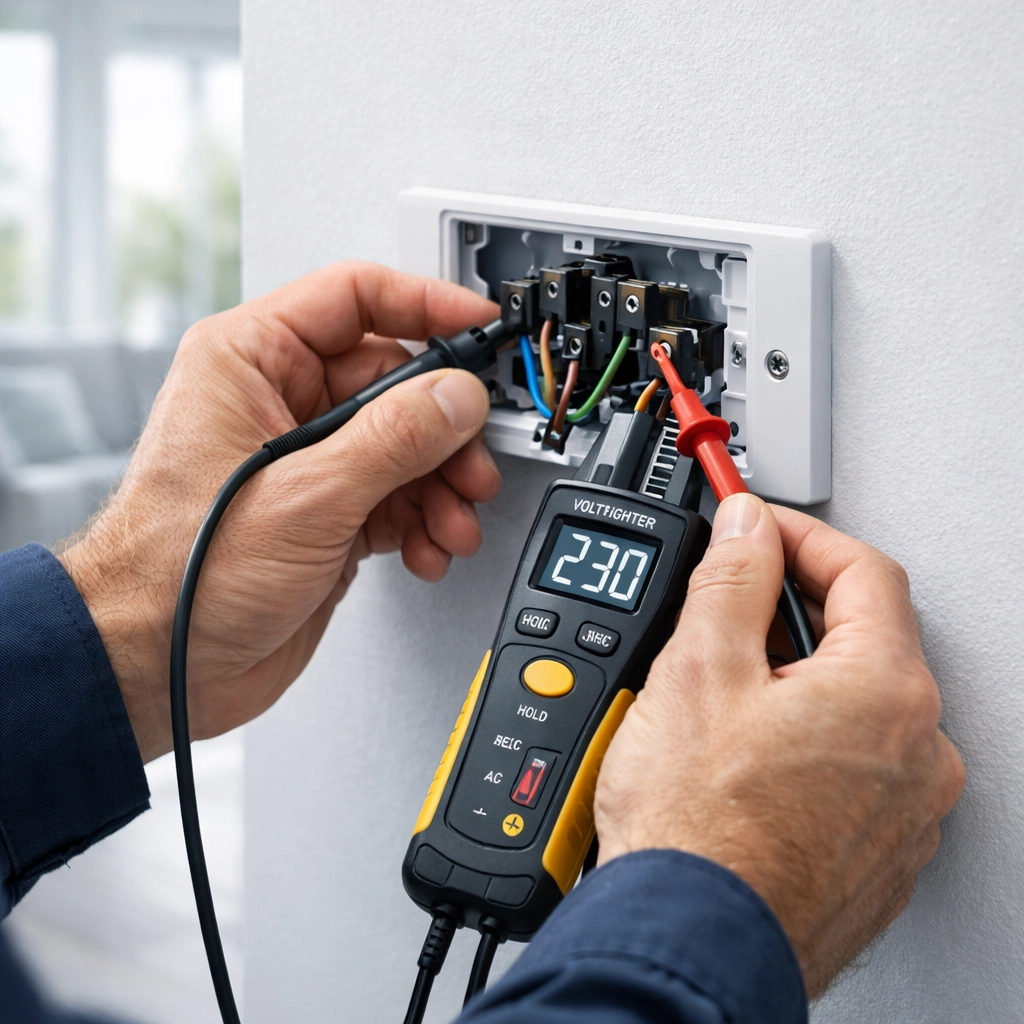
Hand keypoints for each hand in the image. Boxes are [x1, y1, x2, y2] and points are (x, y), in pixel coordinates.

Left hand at [58, 262, 501, 762]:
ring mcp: (309, 461)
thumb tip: (457, 397)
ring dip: (442, 485)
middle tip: (470, 464)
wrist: (160, 665)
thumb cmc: (181, 574)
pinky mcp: (328, 512)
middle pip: (397, 384)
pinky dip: (423, 522)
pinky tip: (425, 548)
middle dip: (445, 430)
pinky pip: (398, 497)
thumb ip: (393, 439)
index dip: (424, 306)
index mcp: (252, 362)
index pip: (354, 299)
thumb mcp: (304, 496)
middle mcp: (281, 403)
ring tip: (451, 522)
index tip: (478, 325)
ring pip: (407, 446)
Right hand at [594, 493, 963, 996]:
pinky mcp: (874, 852)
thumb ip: (731, 580)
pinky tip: (744, 754)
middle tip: (728, 603)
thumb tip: (747, 530)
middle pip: (864, 638)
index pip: (862, 572)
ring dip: (795, 677)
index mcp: (887, 693)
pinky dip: (804, 740)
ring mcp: (902, 810)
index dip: (800, 535)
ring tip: (722, 688)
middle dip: (792, 607)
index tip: (756, 528)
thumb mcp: (698, 670)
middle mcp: (917, 752)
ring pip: (854, 707)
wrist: (694, 945)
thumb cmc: (700, 832)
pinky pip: (850, 767)